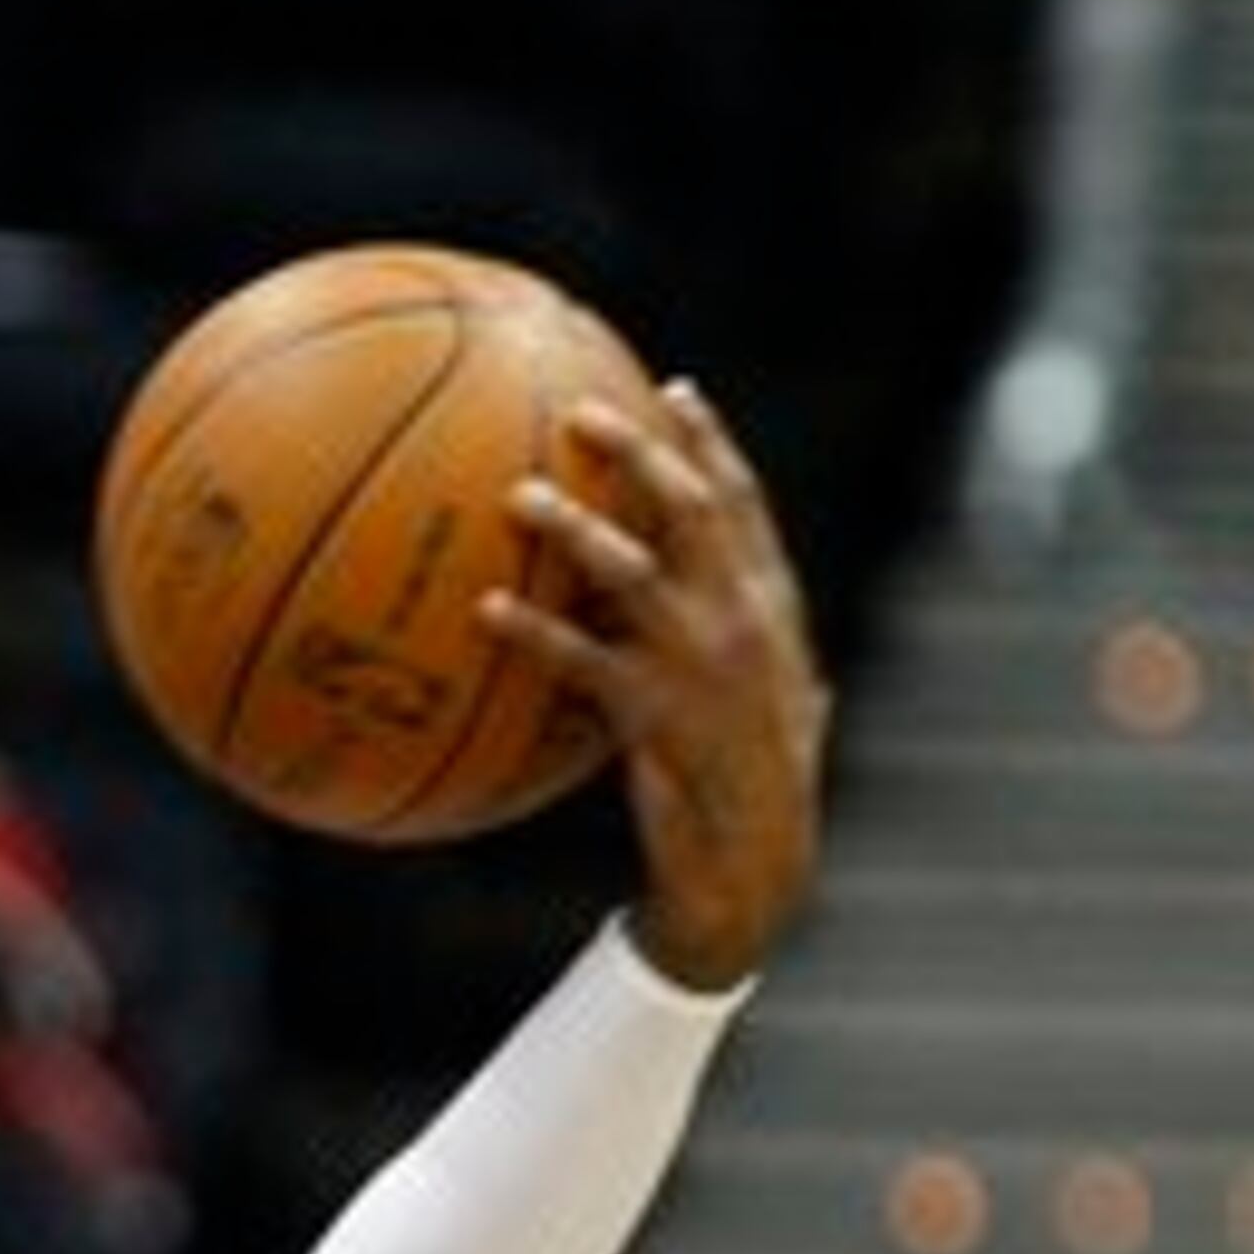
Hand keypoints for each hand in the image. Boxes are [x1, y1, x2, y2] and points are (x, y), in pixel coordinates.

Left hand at [481, 376, 828, 997]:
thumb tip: (690, 617)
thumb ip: (730, 647)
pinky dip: (533, 632)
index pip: (743, 504)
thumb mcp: (756, 701)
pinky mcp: (659, 714)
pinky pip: (583, 660)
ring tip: (519, 493)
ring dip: (575, 525)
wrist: (754, 864)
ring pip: (635, 570)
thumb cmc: (742, 785)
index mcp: (770, 605)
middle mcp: (745, 618)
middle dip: (640, 453)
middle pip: (692, 509)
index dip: (710, 443)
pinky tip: (484, 612)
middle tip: (581, 413)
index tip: (674, 388)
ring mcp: (705, 663)